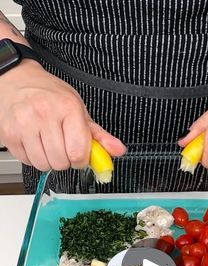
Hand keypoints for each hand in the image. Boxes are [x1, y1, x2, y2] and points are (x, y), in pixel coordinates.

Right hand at [0, 60, 125, 170]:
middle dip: (64, 160)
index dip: (81, 160)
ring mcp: (24, 124)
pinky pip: (27, 161)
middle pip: (61, 162)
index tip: (79, 155)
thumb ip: (99, 135)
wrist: (17, 78)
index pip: (78, 152)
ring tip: (47, 143)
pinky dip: (33, 157)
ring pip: (43, 164)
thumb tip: (118, 150)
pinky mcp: (9, 133)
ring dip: (48, 160)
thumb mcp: (79, 110)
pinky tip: (34, 142)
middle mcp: (44, 113)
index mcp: (67, 107)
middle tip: (61, 145)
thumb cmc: (50, 94)